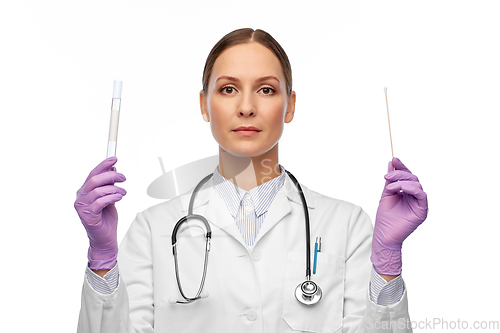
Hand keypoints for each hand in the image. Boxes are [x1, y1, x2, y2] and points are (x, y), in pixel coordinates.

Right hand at [74, 156, 126, 269]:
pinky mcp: (87, 215)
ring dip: (114, 189)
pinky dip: (112, 197)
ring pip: (98, 190)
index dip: (103, 165)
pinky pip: (100, 202)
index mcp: (85, 191)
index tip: (114, 158)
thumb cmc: (106, 218)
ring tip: (123, 193)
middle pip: (94, 180)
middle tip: (123, 178)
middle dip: (111, 176)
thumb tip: (114, 169)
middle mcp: (80, 197)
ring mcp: (82, 207)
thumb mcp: (110, 197)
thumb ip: (109, 185)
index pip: (93, 174)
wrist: (105, 239)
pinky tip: (118, 198)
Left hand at [370, 157, 427, 274]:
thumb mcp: (386, 194)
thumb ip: (390, 180)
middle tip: (387, 176)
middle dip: (399, 174)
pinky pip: (422, 195)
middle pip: (412, 178)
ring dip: (402, 182)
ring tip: (389, 187)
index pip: (407, 176)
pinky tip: (400, 189)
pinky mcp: (422, 210)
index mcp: (406, 192)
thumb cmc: (385, 217)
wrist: (384, 234)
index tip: (394, 159)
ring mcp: (419, 203)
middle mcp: (414, 196)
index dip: (402, 166)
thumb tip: (391, 163)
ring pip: (417, 184)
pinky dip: (411, 189)